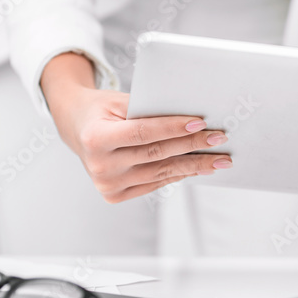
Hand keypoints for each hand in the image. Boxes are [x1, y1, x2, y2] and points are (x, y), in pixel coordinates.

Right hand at [41, 53, 232, 202]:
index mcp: (96, 138)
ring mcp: (107, 184)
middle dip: (193, 146)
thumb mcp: (119, 101)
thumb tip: (192, 120)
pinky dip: (180, 174)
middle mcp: (100, 165)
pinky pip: (156, 183)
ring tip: (220, 159)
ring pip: (161, 172)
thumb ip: (148, 110)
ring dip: (195, 165)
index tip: (201, 123)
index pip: (143, 132)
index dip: (173, 128)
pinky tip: (200, 167)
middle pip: (157, 154)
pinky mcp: (115, 195)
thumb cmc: (103, 110)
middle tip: (220, 139)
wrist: (77, 129)